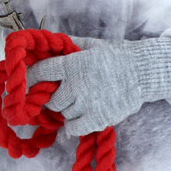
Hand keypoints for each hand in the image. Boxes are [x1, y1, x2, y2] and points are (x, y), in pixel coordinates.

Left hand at [26, 35, 170, 135]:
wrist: (141, 73)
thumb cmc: (115, 56)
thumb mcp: (90, 45)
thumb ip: (68, 45)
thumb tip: (47, 42)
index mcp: (72, 64)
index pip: (41, 72)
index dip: (32, 77)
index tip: (29, 81)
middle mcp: (76, 85)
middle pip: (50, 98)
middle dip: (52, 97)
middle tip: (59, 93)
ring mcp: (86, 104)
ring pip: (62, 113)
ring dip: (66, 109)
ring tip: (77, 101)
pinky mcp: (97, 119)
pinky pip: (73, 128)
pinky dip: (72, 125)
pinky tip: (77, 118)